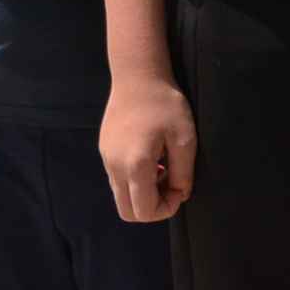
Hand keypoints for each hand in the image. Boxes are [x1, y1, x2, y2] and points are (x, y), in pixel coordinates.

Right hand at [102, 70, 197, 222]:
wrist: (137, 77)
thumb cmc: (165, 105)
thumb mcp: (185, 139)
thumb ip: (183, 173)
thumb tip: (180, 194)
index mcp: (136, 165)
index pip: (145, 211)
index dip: (167, 209)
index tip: (180, 187)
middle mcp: (115, 166)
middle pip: (128, 212)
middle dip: (152, 207)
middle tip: (170, 184)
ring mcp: (106, 158)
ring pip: (121, 195)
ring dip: (143, 192)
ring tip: (162, 168)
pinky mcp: (104, 149)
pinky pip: (117, 178)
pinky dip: (134, 179)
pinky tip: (150, 156)